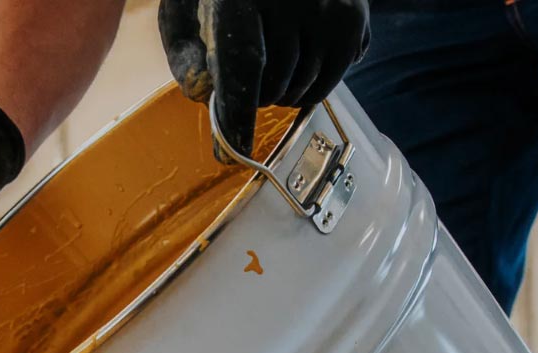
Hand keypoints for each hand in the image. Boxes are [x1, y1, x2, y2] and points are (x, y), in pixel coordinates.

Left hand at [159, 0, 369, 158]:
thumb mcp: (183, 14)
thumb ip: (188, 60)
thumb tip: (212, 103)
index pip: (242, 66)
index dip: (236, 116)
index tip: (230, 152)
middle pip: (272, 86)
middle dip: (254, 97)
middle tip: (246, 74)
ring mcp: (329, 7)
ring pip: (305, 89)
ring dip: (283, 91)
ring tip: (272, 59)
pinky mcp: (353, 17)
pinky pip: (332, 80)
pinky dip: (312, 82)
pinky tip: (297, 54)